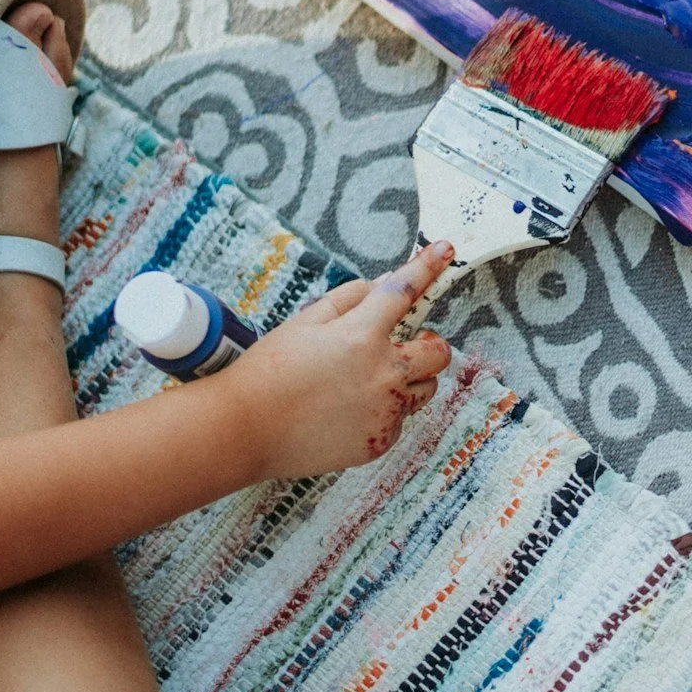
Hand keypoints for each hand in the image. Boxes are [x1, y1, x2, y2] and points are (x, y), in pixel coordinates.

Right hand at [227, 244, 456, 479]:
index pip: (404, 291)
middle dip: (429, 344)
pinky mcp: (380, 442)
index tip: (446, 249)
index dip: (427, 267)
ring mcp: (385, 412)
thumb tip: (382, 283)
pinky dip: (385, 412)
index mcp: (361, 336)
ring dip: (411, 379)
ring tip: (370, 380)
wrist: (245, 430)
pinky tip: (348, 411)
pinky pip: (399, 420)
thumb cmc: (268, 371)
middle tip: (405, 345)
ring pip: (426, 390)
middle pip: (439, 353)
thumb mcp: (304, 323)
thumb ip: (348, 300)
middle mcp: (383, 374)